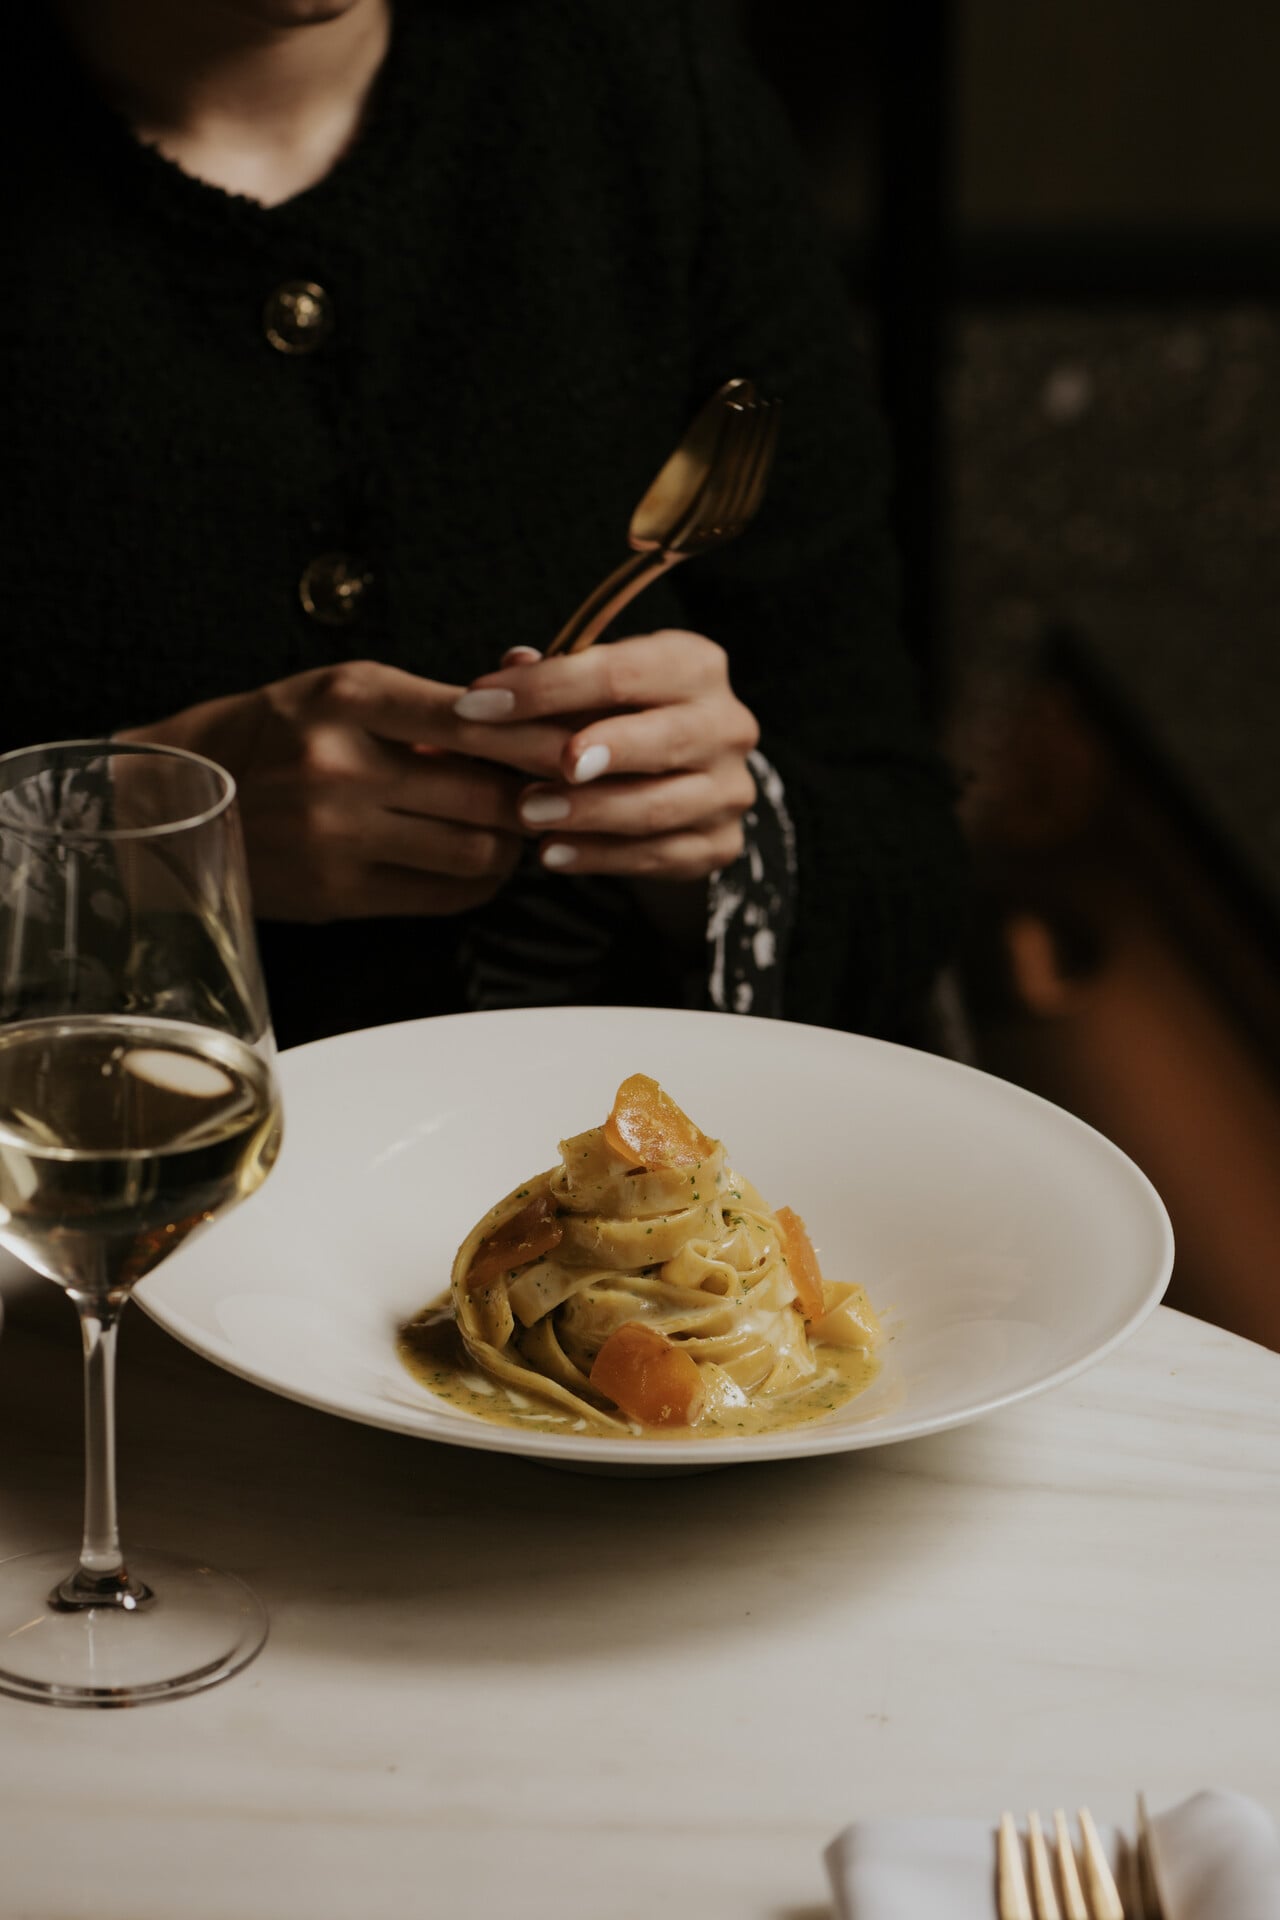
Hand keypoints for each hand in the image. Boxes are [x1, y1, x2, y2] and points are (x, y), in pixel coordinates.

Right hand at [117, 660, 572, 920]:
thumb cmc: (281, 733)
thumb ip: (443, 694)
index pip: (481, 720)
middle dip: (535, 800)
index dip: (543, 741)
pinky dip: (477, 883)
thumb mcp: (349, 689)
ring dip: (511, 846)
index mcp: (351, 697)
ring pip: (476, 852)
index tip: (581, 748)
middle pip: (490, 795)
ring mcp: (336, 835)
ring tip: (513, 830)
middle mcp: (342, 765)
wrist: (180, 796)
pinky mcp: (335, 893)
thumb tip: (535, 671)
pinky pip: (443, 896)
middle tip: (556, 798)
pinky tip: (476, 864)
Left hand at [452, 630, 759, 879]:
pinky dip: (601, 857)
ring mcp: (729, 789)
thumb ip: (552, 677)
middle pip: (659, 739)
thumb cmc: (622, 716)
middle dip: (587, 753)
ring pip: (657, 806)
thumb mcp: (592, 686)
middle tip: (522, 769)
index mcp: (696, 666)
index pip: (620, 671)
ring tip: (528, 815)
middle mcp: (727, 724)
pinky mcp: (721, 843)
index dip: (543, 688)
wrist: (686, 778)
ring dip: (588, 813)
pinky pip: (659, 855)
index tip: (474, 704)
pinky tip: (551, 855)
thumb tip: (511, 665)